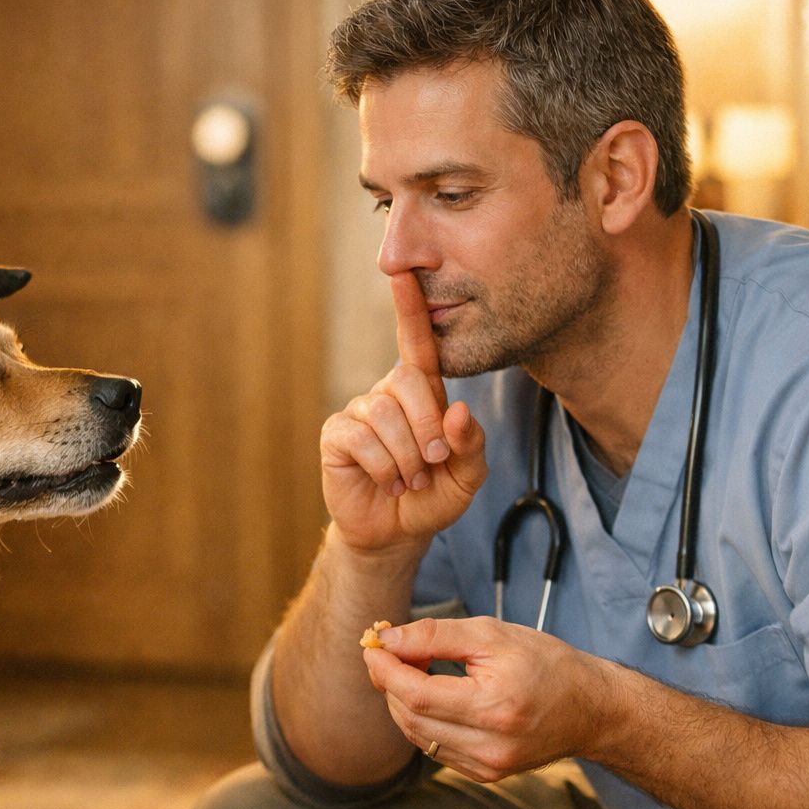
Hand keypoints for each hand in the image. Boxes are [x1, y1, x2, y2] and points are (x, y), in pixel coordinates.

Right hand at [320, 272, 487, 552]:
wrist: (396, 534)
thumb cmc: (433, 497)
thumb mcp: (467, 477)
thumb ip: (471, 445)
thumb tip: (458, 411)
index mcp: (422, 394)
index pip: (416, 343)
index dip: (409, 309)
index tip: (404, 274)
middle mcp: (388, 394)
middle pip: (407, 381)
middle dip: (427, 428)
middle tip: (432, 463)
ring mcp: (359, 412)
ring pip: (385, 416)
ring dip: (405, 457)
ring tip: (408, 480)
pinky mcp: (336, 435)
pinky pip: (361, 439)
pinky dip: (382, 467)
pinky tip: (385, 481)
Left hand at [361, 617, 621, 781]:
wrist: (591, 708)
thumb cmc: (546, 663)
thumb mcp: (492, 634)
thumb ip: (435, 636)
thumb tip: (387, 639)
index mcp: (494, 707)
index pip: (415, 694)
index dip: (385, 669)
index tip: (373, 644)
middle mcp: (490, 746)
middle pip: (410, 716)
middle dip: (390, 682)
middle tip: (393, 651)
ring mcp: (488, 767)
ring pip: (416, 735)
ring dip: (402, 701)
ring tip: (414, 669)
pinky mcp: (485, 775)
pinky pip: (434, 749)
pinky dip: (422, 721)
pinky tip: (433, 696)